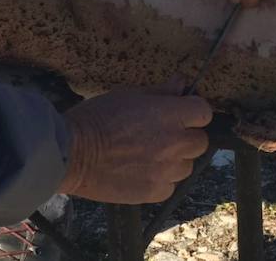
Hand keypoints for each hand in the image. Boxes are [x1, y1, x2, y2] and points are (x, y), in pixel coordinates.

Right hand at [59, 86, 211, 203]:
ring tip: (151, 155)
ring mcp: (166, 169)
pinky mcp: (154, 191)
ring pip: (187, 166)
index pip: (204, 113)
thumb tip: (182, 83)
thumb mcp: (130, 95)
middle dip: (187, 137)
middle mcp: (175, 143)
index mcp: (171, 115)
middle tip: (165, 136)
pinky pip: (170, 186)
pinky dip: (161, 180)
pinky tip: (142, 172)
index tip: (183, 113)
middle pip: (200, 142)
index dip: (194, 112)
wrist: (72, 152)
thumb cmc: (98, 118)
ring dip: (176, 160)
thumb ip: (161, 92)